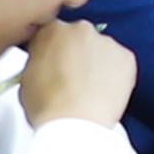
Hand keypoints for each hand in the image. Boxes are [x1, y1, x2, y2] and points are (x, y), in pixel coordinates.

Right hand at [22, 14, 134, 131]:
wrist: (75, 123)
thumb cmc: (48, 106)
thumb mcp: (26, 78)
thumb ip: (38, 60)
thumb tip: (44, 63)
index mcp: (52, 30)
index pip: (52, 33)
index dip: (53, 50)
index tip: (55, 61)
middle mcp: (81, 30)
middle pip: (79, 38)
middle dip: (77, 54)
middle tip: (73, 78)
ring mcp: (106, 42)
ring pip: (101, 50)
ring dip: (97, 63)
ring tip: (90, 89)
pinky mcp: (126, 57)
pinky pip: (121, 62)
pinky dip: (115, 74)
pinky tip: (104, 91)